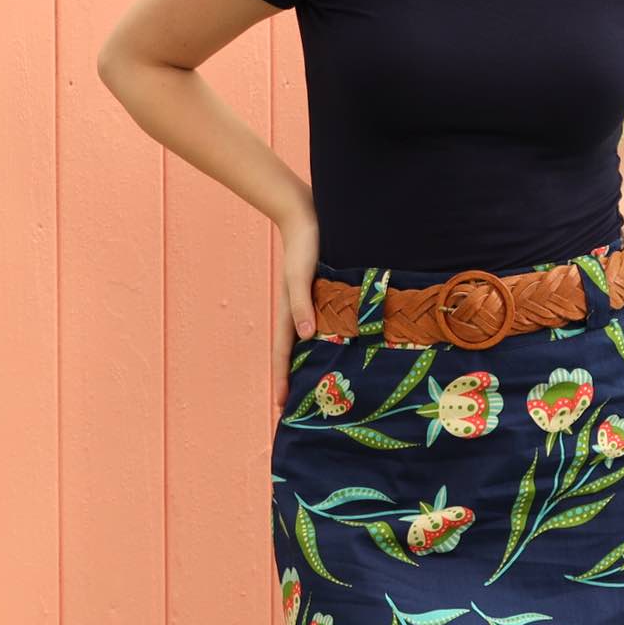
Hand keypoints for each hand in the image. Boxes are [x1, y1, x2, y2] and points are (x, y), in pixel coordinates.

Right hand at [273, 203, 320, 411]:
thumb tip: (306, 335)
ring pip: (312, 342)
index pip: (285, 354)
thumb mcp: (301, 274)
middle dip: (296, 380)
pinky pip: (327, 326)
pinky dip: (329, 342)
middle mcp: (299, 313)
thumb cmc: (303, 244)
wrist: (307, 216)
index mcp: (290, 312)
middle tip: (302, 408)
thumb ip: (301, 303)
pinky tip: (341, 350)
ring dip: (312, 364)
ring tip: (322, 387)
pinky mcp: (324, 296)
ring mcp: (311, 305)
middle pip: (296, 354)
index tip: (282, 406)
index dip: (283, 380)